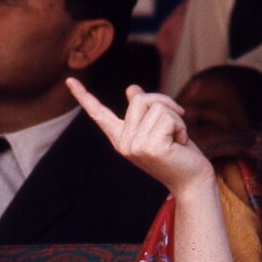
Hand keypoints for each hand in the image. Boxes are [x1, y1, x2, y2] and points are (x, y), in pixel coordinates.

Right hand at [68, 79, 212, 196]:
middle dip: (164, 103)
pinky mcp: (150, 147)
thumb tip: (131, 89)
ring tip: (178, 139)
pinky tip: (180, 144)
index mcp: (122, 137)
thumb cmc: (178, 153)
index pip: (99, 114)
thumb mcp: (159, 128)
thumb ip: (144, 111)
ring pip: (156, 106)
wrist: (192, 181)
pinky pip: (168, 117)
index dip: (84, 96)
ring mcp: (134, 146)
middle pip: (140, 98)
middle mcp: (123, 143)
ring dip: (176, 118)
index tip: (69, 80)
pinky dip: (181, 126)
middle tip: (177, 125)